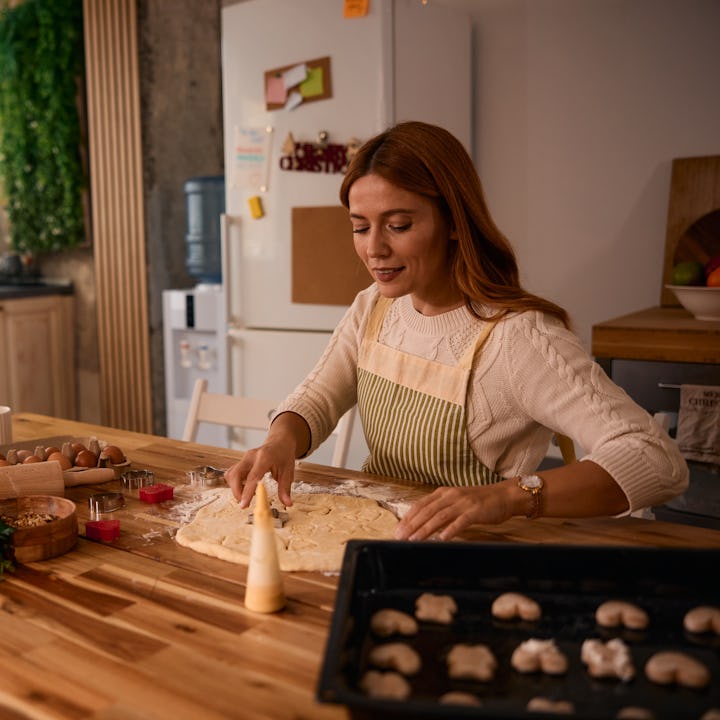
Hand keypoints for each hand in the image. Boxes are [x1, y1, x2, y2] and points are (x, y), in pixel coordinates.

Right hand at [224, 411, 310, 508]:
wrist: (280, 441)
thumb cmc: (284, 454)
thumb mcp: (288, 471)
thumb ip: (285, 488)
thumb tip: (288, 503)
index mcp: (264, 457)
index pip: (252, 477)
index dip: (247, 492)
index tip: (244, 504)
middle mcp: (251, 456)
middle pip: (235, 474)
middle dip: (236, 492)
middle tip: (244, 503)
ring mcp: (245, 457)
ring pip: (231, 474)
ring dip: (235, 488)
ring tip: (247, 495)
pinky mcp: (242, 461)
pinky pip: (232, 473)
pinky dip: (235, 483)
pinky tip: (246, 487)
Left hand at [395, 483, 513, 540]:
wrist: (504, 496)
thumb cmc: (479, 502)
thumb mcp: (456, 502)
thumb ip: (441, 510)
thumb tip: (423, 525)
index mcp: (443, 492)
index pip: (421, 505)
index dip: (408, 518)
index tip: (398, 530)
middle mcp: (450, 495)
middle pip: (427, 511)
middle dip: (412, 525)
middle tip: (401, 538)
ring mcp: (463, 503)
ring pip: (439, 516)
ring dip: (425, 529)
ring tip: (415, 540)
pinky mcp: (475, 511)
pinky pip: (460, 521)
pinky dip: (450, 530)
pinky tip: (442, 539)